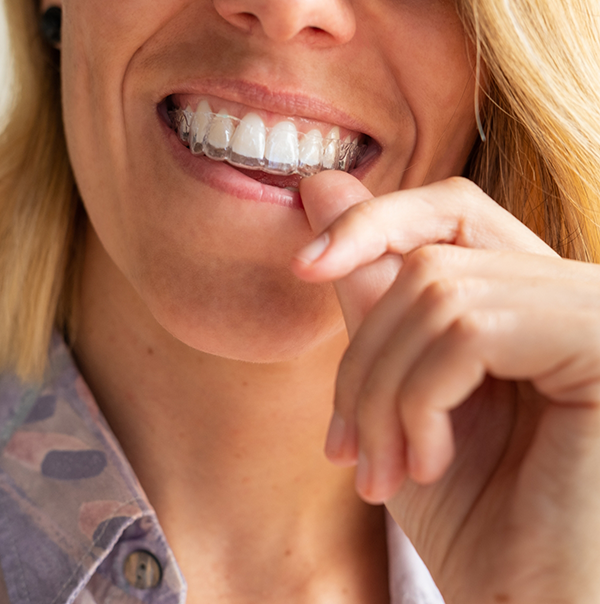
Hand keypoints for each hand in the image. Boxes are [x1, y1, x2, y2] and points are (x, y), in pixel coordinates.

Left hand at [292, 172, 599, 603]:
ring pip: (435, 293)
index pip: (450, 211)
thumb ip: (369, 288)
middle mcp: (573, 291)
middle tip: (347, 444)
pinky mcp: (597, 339)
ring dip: (383, 392)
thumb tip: (323, 184)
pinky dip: (420, 400)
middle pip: (427, 259)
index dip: (373, 222)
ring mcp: (590, 312)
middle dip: (364, 355)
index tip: (304, 264)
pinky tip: (427, 462)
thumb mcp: (399, 392)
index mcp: (531, 300)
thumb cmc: (475, 518)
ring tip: (382, 469)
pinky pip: (466, 327)